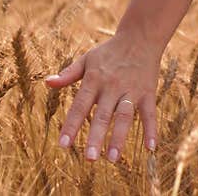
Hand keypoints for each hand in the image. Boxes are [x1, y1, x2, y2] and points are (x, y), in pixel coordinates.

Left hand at [45, 33, 160, 162]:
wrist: (139, 37)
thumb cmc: (109, 51)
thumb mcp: (87, 59)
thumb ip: (68, 74)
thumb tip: (46, 83)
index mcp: (94, 79)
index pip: (80, 105)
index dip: (71, 125)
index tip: (63, 145)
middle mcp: (112, 86)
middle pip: (103, 114)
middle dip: (96, 136)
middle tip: (90, 159)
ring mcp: (131, 90)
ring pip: (125, 116)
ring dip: (119, 137)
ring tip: (113, 158)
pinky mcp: (147, 93)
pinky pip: (150, 113)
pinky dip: (151, 130)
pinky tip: (150, 148)